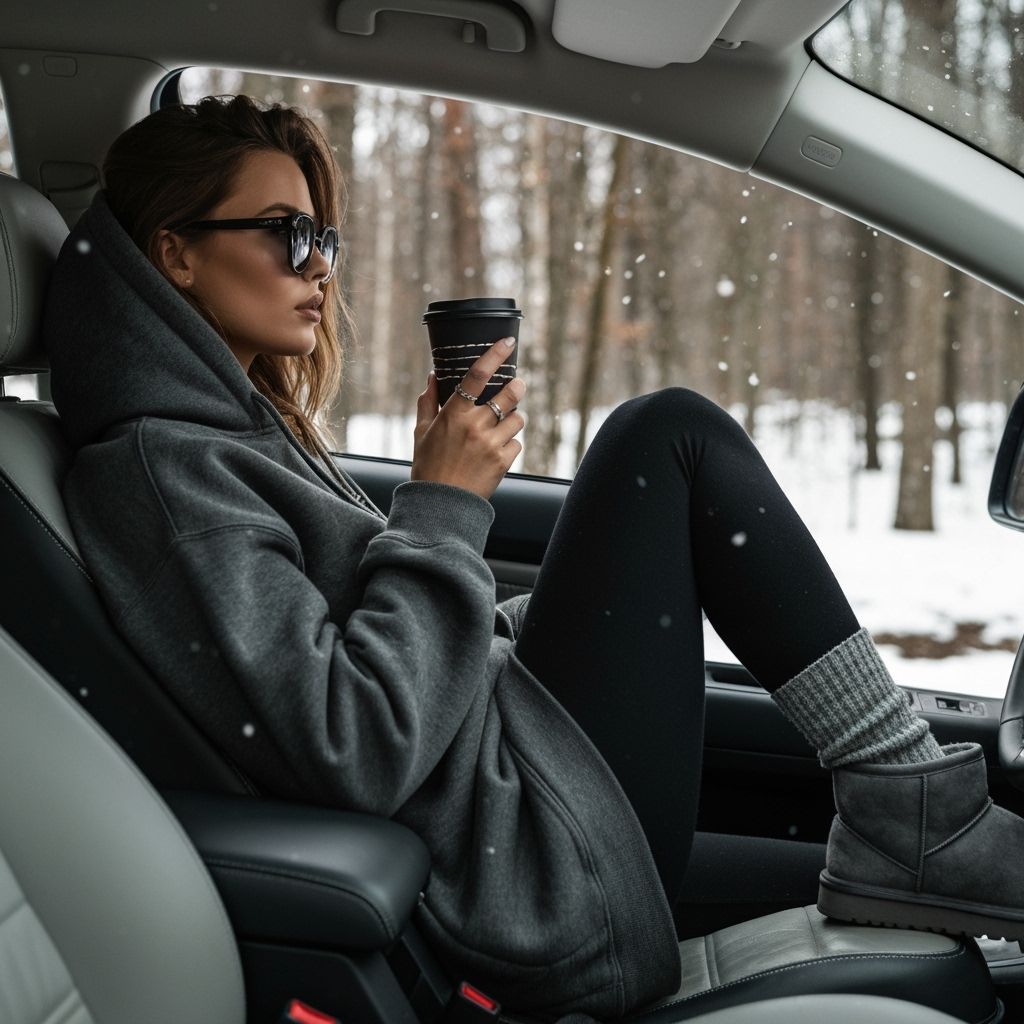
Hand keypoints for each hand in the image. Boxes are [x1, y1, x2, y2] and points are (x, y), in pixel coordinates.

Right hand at [411, 336, 525, 499]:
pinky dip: (510, 444)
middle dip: (518, 386)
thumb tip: (433, 376)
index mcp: (454, 414)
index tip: (507, 343)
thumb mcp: (422, 432)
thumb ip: (428, 402)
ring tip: (501, 427)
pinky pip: (517, 443)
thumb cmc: (428, 467)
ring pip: (518, 419)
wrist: (440, 505)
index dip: (495, 355)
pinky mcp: (503, 462)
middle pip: (510, 394)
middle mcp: (475, 426)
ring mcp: (491, 444)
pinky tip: (496, 451)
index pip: (478, 375)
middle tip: (518, 385)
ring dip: (513, 419)